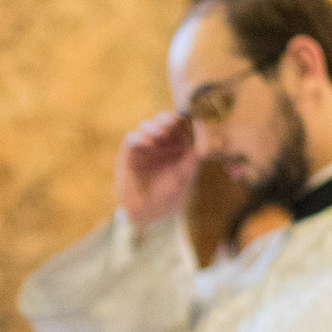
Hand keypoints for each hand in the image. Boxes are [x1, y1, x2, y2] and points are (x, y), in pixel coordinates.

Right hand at [116, 111, 198, 229]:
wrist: (147, 212)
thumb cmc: (168, 195)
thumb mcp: (184, 178)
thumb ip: (192, 161)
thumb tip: (202, 145)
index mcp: (176, 145)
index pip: (180, 125)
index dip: (183, 120)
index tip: (188, 119)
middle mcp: (160, 142)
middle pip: (163, 122)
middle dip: (167, 119)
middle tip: (172, 121)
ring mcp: (144, 146)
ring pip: (147, 126)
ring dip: (154, 126)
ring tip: (160, 133)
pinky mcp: (129, 153)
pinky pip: (132, 138)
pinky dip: (139, 138)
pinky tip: (148, 144)